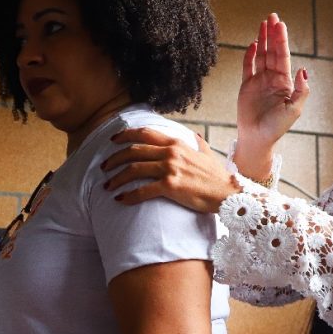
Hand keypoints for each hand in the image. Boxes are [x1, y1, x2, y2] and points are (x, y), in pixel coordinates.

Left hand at [101, 128, 239, 212]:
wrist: (228, 194)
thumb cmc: (218, 177)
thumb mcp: (208, 154)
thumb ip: (198, 143)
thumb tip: (194, 135)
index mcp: (177, 144)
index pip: (145, 134)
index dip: (125, 135)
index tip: (113, 140)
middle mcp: (171, 153)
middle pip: (133, 151)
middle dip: (114, 158)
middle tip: (104, 167)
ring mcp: (170, 169)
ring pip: (134, 169)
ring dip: (117, 177)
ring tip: (107, 186)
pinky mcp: (170, 186)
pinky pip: (142, 190)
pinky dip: (128, 195)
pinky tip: (120, 200)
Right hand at [235, 13, 309, 158]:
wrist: (257, 139)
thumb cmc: (276, 127)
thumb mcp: (293, 110)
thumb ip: (301, 90)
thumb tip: (303, 69)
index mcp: (285, 82)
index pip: (283, 57)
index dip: (282, 40)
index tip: (280, 25)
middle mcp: (272, 79)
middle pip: (272, 52)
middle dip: (273, 34)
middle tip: (272, 16)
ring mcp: (259, 81)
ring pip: (261, 55)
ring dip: (262, 40)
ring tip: (263, 23)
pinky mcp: (246, 86)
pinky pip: (248, 67)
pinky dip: (249, 55)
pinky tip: (253, 44)